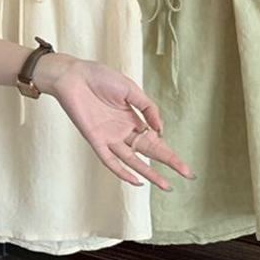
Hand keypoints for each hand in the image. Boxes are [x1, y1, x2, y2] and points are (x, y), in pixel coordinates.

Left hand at [36, 55, 194, 190]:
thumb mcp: (130, 88)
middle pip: (148, 151)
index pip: (154, 140)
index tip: (185, 167)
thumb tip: (161, 129)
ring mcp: (109, 136)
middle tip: (187, 175)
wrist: (73, 75)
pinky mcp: (95, 139)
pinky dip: (121, 171)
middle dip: (167, 163)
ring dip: (148, 172)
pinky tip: (136, 181)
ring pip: (132, 160)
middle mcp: (122, 130)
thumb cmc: (99, 77)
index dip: (169, 153)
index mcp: (131, 118)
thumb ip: (147, 108)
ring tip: (166, 185)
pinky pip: (109, 160)